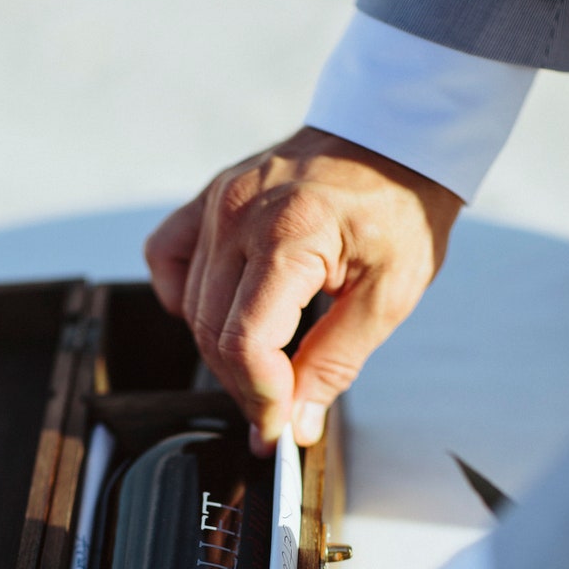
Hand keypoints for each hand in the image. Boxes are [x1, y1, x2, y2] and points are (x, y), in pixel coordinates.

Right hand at [145, 127, 461, 452]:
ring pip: (192, 309)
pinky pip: (167, 257)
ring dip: (224, 353)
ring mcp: (219, 203)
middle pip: (213, 334)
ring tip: (268, 369)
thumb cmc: (401, 208)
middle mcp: (241, 213)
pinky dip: (182, 298)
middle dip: (246, 387)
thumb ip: (336, 364)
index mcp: (292, 233)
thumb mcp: (390, 297)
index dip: (260, 397)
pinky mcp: (211, 199)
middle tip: (280, 412)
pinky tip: (221, 315)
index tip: (279, 428)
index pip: (245, 342)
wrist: (395, 140)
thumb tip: (296, 424)